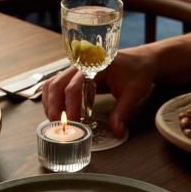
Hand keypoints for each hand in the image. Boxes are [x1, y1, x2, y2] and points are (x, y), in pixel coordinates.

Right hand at [42, 48, 156, 136]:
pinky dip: (53, 100)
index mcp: (95, 65)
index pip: (73, 87)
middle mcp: (81, 65)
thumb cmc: (137, 71)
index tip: (74, 124)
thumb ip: (123, 111)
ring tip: (56, 122)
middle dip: (54, 107)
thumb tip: (116, 130)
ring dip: (50, 104)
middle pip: (56, 85)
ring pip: (52, 84)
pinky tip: (59, 113)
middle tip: (60, 127)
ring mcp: (75, 69)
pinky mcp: (74, 76)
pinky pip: (56, 85)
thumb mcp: (134, 91)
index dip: (70, 107)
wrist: (140, 60)